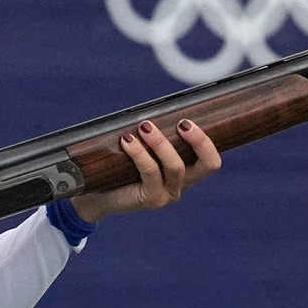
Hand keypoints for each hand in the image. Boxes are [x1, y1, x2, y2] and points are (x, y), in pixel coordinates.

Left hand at [69, 118, 222, 224]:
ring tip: (145, 126)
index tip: (187, 121)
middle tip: (182, 123)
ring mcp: (168, 194)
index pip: (211, 161)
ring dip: (161, 142)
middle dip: (199, 140)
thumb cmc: (120, 166)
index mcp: (186, 172)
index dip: (206, 141)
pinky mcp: (152, 199)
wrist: (96, 195)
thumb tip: (154, 107)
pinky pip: (151, 172)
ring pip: (176, 166)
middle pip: (208, 165)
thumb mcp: (142, 148)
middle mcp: (182, 185)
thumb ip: (153, 135)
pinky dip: (140, 152)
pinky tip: (127, 140)